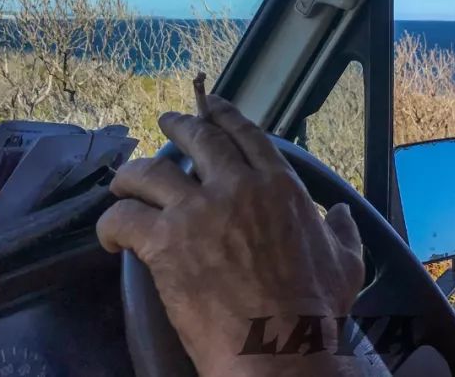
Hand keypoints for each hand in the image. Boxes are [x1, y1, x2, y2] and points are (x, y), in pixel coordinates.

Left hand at [96, 96, 365, 376]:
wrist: (278, 347)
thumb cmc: (314, 309)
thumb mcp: (346, 262)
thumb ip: (343, 231)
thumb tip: (342, 214)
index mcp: (277, 185)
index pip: (245, 134)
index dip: (224, 114)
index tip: (210, 106)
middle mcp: (236, 186)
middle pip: (198, 139)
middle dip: (179, 125)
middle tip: (168, 122)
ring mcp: (197, 212)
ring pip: (150, 172)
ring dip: (132, 173)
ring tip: (124, 181)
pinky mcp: (165, 243)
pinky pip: (125, 218)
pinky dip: (111, 222)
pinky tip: (109, 234)